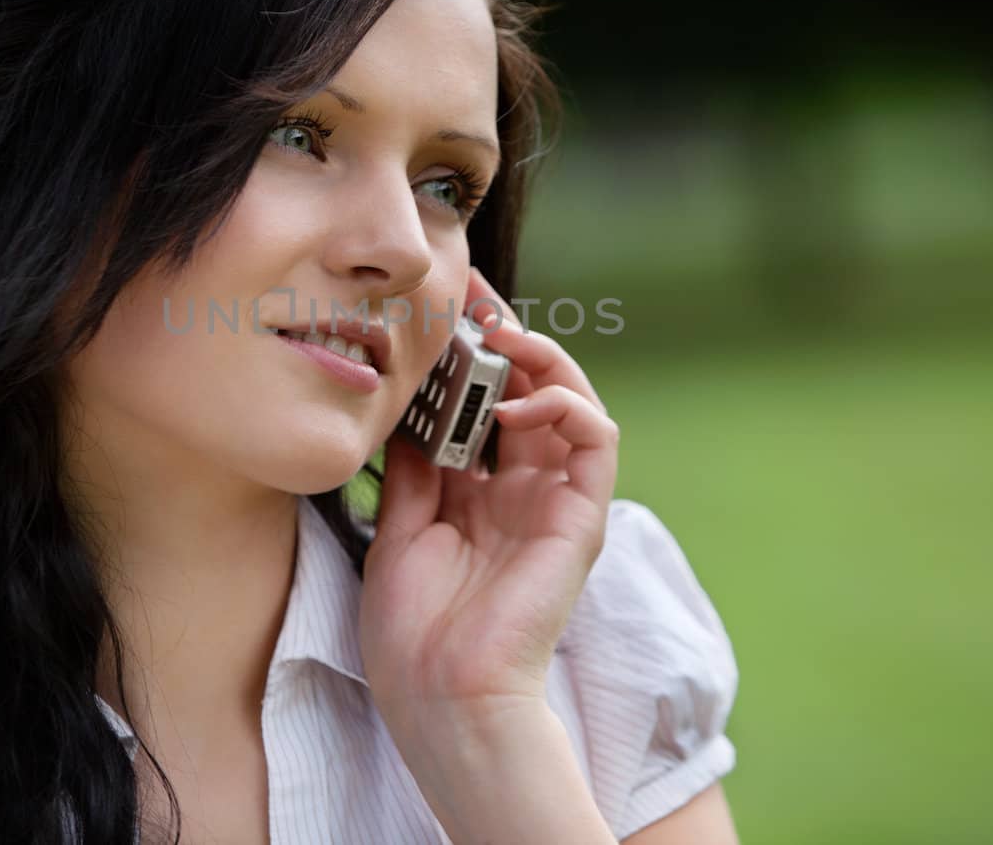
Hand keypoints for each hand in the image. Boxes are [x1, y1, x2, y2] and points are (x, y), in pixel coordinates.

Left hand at [360, 267, 619, 726]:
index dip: (468, 354)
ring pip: (571, 402)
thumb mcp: (397, 530)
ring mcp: (554, 502)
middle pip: (526, 391)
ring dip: (541, 359)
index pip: (482, 404)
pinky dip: (565, 404)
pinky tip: (518, 401)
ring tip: (501, 336)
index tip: (441, 307)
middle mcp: (520, 491)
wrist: (442, 698)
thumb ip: (413, 469)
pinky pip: (595, 440)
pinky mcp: (580, 518)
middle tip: (474, 293)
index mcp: (476, 496)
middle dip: (504, 335)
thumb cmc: (413, 634)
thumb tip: (407, 407)